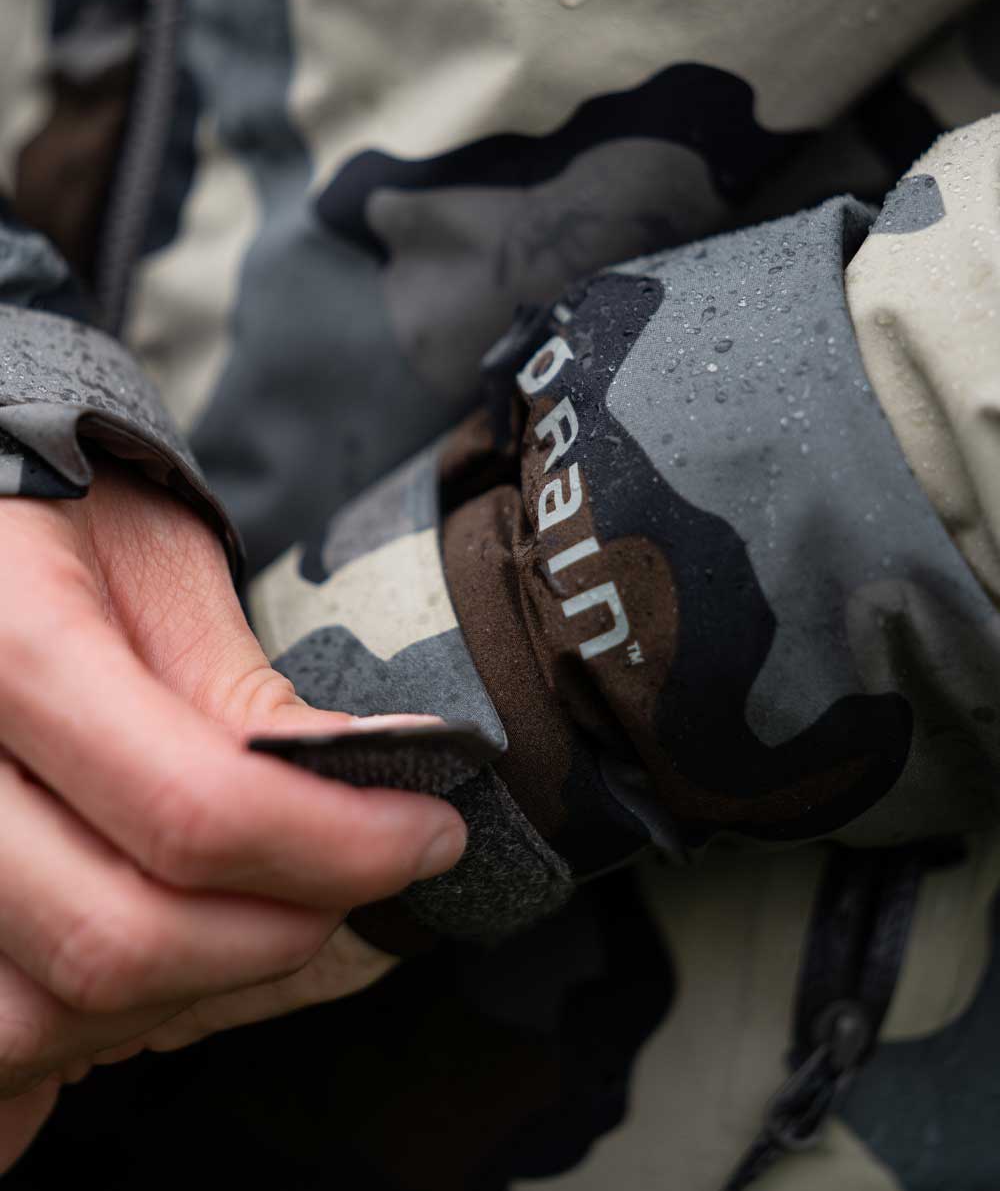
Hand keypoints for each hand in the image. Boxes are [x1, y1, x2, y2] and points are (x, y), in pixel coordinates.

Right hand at [0, 459, 465, 1171]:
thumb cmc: (67, 523)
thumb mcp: (163, 568)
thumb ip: (240, 695)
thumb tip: (359, 795)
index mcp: (7, 644)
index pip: (192, 804)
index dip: (341, 844)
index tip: (427, 833)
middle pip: (117, 937)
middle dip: (279, 934)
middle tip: (359, 880)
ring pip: (43, 1017)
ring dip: (186, 998)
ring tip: (258, 919)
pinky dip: (78, 1042)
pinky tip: (155, 975)